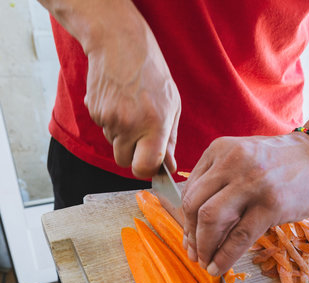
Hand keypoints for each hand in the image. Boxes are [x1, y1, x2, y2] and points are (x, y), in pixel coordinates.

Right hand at [84, 15, 180, 177]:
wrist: (119, 44)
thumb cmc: (152, 74)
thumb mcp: (172, 105)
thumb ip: (170, 139)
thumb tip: (169, 166)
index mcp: (154, 125)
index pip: (144, 167)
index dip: (147, 170)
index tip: (151, 164)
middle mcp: (129, 125)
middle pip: (125, 162)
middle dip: (133, 154)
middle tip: (141, 133)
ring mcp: (108, 119)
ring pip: (114, 144)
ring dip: (122, 135)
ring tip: (131, 108)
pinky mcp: (94, 111)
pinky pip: (103, 128)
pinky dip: (111, 121)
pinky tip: (119, 101)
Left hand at [181, 133, 308, 275]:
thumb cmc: (281, 162)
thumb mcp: (243, 158)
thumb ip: (220, 180)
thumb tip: (197, 223)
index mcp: (220, 150)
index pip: (190, 190)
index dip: (185, 220)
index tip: (189, 238)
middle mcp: (232, 163)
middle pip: (194, 205)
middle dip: (191, 235)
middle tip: (195, 254)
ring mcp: (252, 182)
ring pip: (211, 220)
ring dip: (204, 248)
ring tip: (206, 263)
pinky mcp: (271, 204)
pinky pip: (239, 236)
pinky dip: (225, 256)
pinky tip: (220, 267)